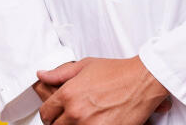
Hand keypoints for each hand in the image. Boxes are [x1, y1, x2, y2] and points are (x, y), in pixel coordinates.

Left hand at [36, 56, 171, 123]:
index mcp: (68, 94)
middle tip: (71, 117)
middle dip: (60, 122)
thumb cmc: (117, 72)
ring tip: (84, 119)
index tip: (54, 115)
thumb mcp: (85, 66)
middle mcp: (76, 112)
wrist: (142, 81)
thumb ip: (60, 73)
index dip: (49, 114)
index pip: (46, 113)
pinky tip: (95, 122)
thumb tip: (42, 74)